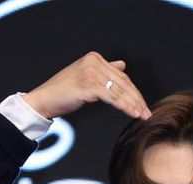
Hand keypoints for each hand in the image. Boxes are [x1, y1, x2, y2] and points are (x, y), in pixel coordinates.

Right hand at [22, 51, 150, 120]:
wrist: (45, 100)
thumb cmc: (64, 92)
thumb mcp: (86, 77)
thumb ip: (105, 71)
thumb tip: (122, 65)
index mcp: (94, 58)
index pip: (120, 76)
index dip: (133, 91)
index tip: (142, 104)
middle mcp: (93, 61)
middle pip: (122, 82)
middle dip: (136, 99)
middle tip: (147, 112)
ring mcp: (90, 72)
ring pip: (118, 90)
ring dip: (133, 104)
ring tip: (142, 116)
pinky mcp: (88, 85)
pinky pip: (112, 97)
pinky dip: (124, 106)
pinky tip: (132, 114)